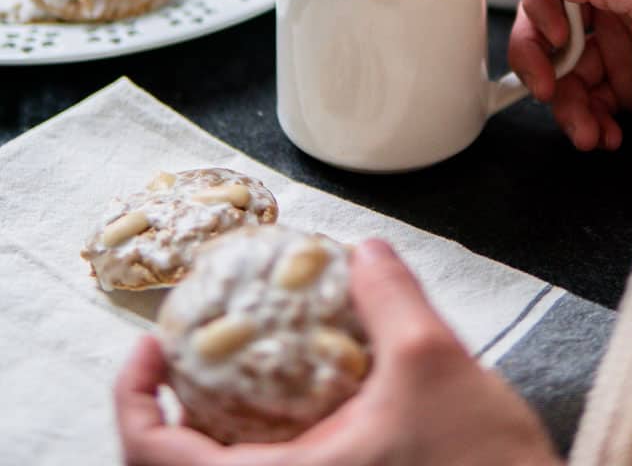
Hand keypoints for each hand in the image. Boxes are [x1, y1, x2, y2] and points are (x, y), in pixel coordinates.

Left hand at [115, 240, 559, 465]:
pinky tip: (299, 400)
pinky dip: (260, 440)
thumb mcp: (434, 362)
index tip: (148, 347)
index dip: (132, 401)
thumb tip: (364, 251)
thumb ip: (391, 296)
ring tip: (236, 366)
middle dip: (170, 406)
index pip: (154, 459)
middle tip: (185, 348)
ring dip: (213, 426)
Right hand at [508, 0, 631, 150]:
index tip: (554, 39)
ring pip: (559, 68)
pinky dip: (585, 118)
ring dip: (567, 103)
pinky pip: (579, 97)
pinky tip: (605, 132)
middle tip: (548, 90)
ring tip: (588, 129)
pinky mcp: (621, 83)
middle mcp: (618, 1)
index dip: (541, 6)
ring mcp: (618, 45)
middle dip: (544, 62)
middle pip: (547, 23)